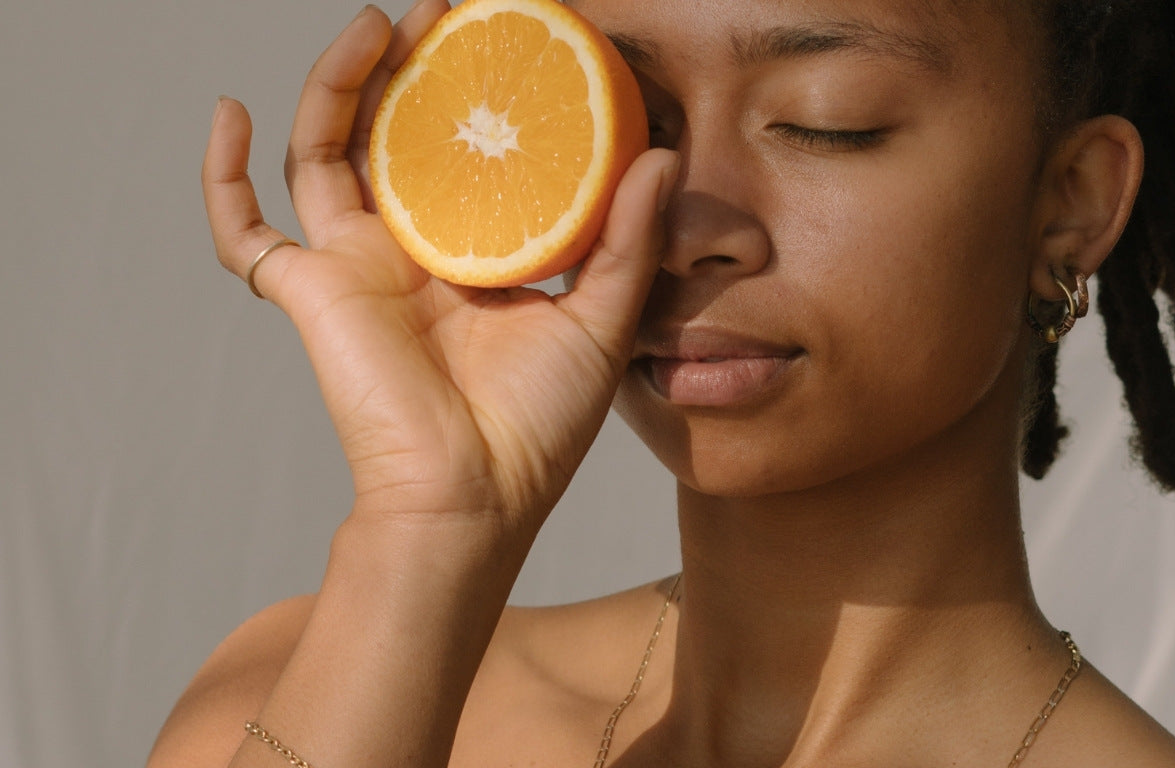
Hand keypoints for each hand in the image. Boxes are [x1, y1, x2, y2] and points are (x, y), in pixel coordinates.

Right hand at [202, 2, 677, 531]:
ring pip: (324, 155)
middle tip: (442, 10)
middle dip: (409, 69)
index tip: (506, 41)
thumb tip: (664, 153)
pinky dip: (221, 177)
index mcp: (475, 255)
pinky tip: (228, 113)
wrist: (475, 498)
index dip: (479, 99)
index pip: (469, 156)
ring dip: (336, 86)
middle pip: (393, 137)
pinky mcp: (310, 292)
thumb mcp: (600, 321)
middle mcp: (411, 252)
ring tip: (374, 26)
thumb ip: (627, 240)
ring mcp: (354, 267)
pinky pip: (243, 232)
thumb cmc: (537, 427)